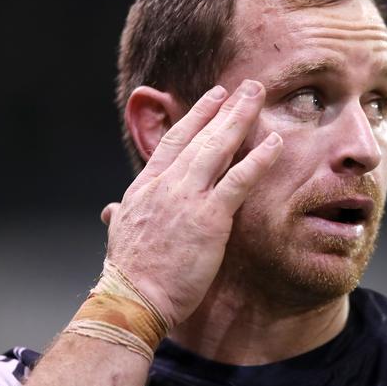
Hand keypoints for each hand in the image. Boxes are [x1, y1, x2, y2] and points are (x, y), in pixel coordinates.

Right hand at [100, 80, 281, 327]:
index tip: (213, 98)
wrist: (133, 300)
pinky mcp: (209, 217)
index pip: (174, 140)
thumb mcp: (119, 234)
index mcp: (146, 186)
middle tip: (245, 85)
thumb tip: (112, 210)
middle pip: (200, 135)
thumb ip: (120, 215)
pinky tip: (275, 142)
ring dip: (240, 118)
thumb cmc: (130, 272)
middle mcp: (167, 184)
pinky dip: (258, 159)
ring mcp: (188, 198)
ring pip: (218, 148)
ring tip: (258, 95)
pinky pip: (239, 180)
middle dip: (224, 107)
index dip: (196, 116)